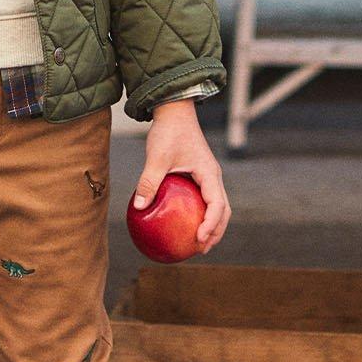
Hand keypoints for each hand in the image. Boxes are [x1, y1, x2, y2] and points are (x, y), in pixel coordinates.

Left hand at [134, 98, 230, 251]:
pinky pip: (203, 199)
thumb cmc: (168, 132)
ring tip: (197, 242)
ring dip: (211, 225)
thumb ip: (149, 181)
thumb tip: (138, 206)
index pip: (218, 205)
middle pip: (224, 210)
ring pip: (217, 206)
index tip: (199, 239)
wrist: (174, 112)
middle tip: (201, 249)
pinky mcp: (199, 175)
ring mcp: (208, 176)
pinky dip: (199, 213)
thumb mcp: (156, 157)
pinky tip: (181, 222)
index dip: (212, 225)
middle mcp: (213, 177)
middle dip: (216, 232)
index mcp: (209, 174)